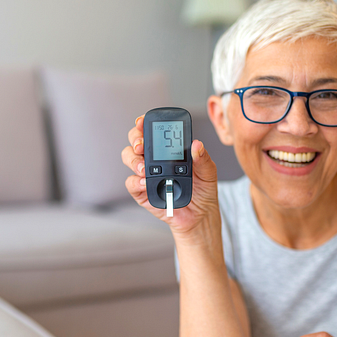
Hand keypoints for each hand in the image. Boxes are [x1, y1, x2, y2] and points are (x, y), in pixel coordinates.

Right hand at [121, 115, 219, 240]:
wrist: (200, 215)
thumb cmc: (203, 190)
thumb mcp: (208, 172)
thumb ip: (203, 158)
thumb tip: (197, 145)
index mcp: (168, 149)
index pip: (152, 131)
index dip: (144, 124)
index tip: (142, 121)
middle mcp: (154, 159)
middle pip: (135, 141)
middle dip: (135, 139)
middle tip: (141, 145)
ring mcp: (146, 174)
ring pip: (128, 158)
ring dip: (133, 160)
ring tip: (144, 167)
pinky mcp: (142, 192)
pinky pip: (131, 183)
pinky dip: (135, 181)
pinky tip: (144, 181)